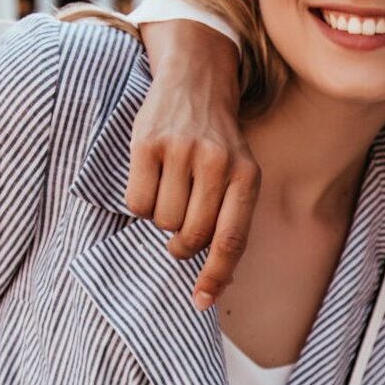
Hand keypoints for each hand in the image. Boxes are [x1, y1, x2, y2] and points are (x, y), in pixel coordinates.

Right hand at [125, 20, 256, 308]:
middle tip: (181, 229)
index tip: (200, 302)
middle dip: (182, 244)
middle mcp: (218, 163)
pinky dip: (140, 202)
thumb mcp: (240, 175)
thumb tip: (216, 282)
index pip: (231, 240)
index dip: (215, 276)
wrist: (195, 81)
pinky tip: (151, 180)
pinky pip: (136, 202)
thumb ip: (231, 220)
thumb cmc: (218, 143)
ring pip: (162, 221)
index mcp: (248, 177)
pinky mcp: (147, 143)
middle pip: (191, 236)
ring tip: (171, 190)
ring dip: (162, 218)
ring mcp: (181, 151)